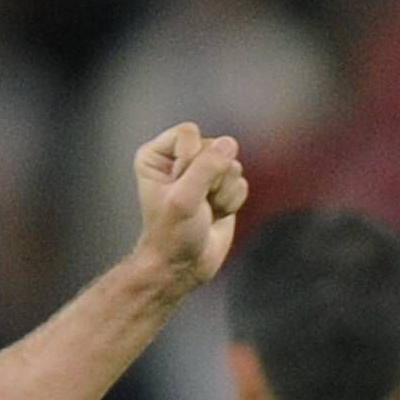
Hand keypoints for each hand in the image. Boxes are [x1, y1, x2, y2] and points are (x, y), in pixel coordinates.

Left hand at [129, 123, 248, 292]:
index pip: (189, 133)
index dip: (192, 159)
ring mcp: (204, 173)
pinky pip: (240, 182)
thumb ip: (206, 168)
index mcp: (159, 154)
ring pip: (231, 164)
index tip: (182, 187)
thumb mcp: (184, 199)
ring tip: (207, 210)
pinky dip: (232, 201)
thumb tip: (230, 143)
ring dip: (223, 192)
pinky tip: (217, 214)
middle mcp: (181, 159)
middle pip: (214, 147)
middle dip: (212, 178)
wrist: (185, 266)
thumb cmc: (172, 234)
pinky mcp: (223, 188)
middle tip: (197, 203)